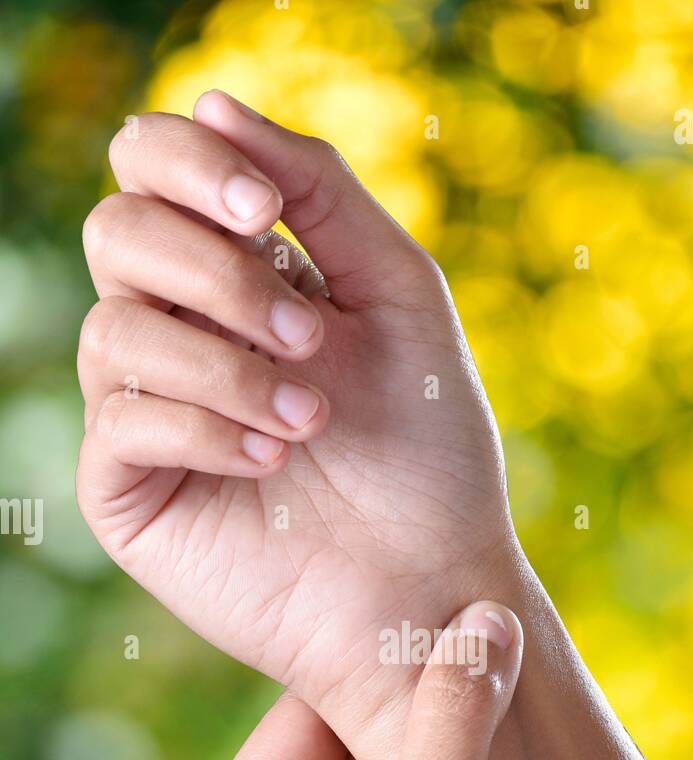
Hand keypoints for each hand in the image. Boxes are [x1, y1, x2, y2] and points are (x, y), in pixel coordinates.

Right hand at [77, 92, 520, 759]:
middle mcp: (181, 331)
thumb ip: (319, 192)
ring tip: (311, 421)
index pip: (154, 169)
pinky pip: (119, 420)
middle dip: (219, 274)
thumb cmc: (427, 448)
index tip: (269, 211)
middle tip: (313, 337)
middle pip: (118, 233)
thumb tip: (209, 100)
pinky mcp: (130, 490)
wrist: (432, 582)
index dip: (191, 164)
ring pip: (116, 329)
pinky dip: (201, 426)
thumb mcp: (397, 295)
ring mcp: (148, 410)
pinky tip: (271, 461)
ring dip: (226, 363)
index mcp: (238, 271)